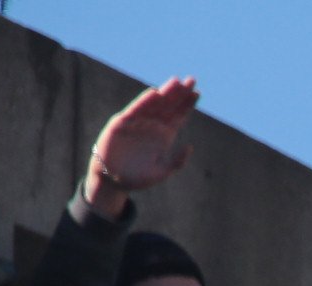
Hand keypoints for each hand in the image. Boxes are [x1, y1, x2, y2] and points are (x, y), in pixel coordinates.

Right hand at [85, 77, 198, 216]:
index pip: (178, 116)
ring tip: (176, 82)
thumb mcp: (162, 171)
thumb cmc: (138, 177)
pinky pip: (135, 110)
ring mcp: (137, 123)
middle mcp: (152, 126)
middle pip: (169, 106)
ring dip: (165, 93)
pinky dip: (144, 102)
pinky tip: (154, 93)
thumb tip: (190, 147)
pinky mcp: (122, 123)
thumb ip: (177, 161)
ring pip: (154, 105)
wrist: (113, 180)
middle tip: (191, 80)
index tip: (197, 92)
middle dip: (180, 94)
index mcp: (164, 136)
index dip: (187, 105)